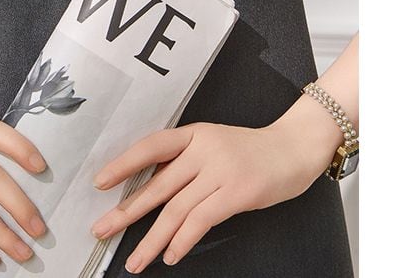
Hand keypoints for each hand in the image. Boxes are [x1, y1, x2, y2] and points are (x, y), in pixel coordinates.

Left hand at [89, 119, 331, 273]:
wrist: (294, 147)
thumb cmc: (251, 149)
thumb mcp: (212, 142)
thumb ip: (185, 161)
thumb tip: (151, 186)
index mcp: (193, 133)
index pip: (150, 147)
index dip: (124, 164)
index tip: (100, 182)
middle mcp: (202, 149)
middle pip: (157, 184)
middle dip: (127, 211)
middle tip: (102, 229)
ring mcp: (220, 171)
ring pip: (176, 209)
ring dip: (152, 239)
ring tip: (135, 260)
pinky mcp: (237, 193)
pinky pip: (201, 220)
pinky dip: (182, 240)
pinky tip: (170, 254)